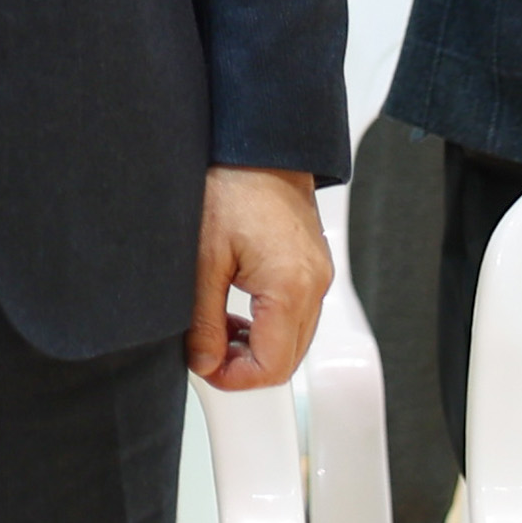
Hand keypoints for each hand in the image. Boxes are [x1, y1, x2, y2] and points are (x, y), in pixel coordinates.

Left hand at [187, 168, 328, 391]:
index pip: (273, 367)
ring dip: (256, 343)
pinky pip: (296, 311)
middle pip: (288, 358)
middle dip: (245, 364)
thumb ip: (203, 318)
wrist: (257, 144)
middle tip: (205, 349)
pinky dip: (268, 320)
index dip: (235, 378)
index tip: (205, 367)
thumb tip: (204, 361)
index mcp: (292, 287)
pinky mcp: (313, 264)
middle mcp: (315, 285)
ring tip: (215, 324)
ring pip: (293, 337)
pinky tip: (235, 304)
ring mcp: (319, 275)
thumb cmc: (231, 186)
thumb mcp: (203, 257)